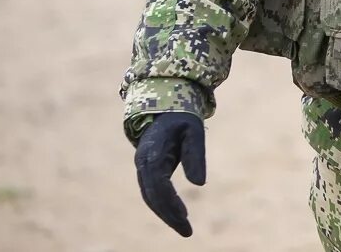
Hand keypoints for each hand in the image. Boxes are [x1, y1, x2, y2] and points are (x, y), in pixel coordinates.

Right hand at [134, 112, 205, 236]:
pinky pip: (151, 192)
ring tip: (184, 228)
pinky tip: (175, 215)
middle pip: (152, 196)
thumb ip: (196, 155)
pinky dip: (162, 205)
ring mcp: (142, 167)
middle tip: (187, 231)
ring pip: (150, 197)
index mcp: (153, 153)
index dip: (171, 202)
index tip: (185, 217)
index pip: (159, 184)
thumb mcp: (194, 131)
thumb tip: (199, 184)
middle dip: (168, 215)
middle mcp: (143, 162)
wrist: (163, 108)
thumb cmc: (182, 118)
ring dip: (165, 214)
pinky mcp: (146, 170)